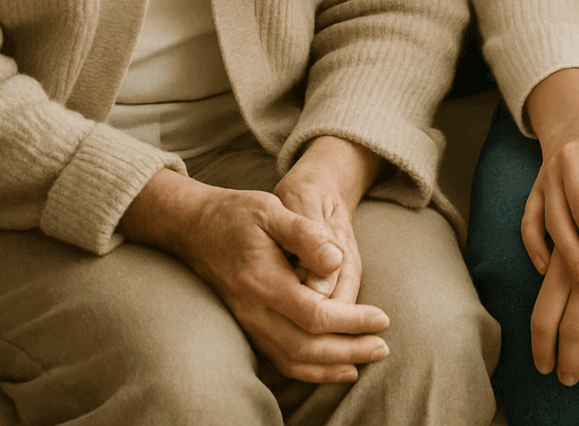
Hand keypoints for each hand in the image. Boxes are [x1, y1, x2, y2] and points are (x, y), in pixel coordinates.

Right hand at [121, 164, 388, 383]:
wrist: (195, 227)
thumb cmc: (237, 213)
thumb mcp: (272, 209)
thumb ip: (306, 235)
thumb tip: (337, 260)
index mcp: (262, 280)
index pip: (313, 315)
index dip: (351, 322)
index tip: (382, 318)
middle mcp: (252, 310)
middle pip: (306, 347)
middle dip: (349, 350)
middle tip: (383, 346)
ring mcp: (248, 323)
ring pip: (293, 360)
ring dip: (333, 365)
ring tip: (367, 358)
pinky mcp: (248, 327)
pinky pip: (281, 359)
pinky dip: (311, 369)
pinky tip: (335, 365)